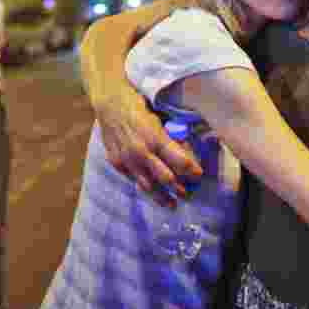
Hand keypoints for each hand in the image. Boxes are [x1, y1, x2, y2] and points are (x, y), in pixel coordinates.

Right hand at [95, 91, 201, 207]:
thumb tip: (185, 151)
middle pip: (166, 178)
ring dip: (161, 196)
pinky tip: (152, 191)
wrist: (109, 103)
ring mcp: (127, 159)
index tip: (199, 176)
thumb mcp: (159, 119)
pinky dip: (145, 186)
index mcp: (155, 138)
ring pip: (148, 185)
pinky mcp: (117, 163)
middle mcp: (141, 152)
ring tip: (172, 204)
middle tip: (188, 194)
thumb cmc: (138, 106)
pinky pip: (134, 179)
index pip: (180, 161)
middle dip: (179, 189)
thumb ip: (170, 137)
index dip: (192, 171)